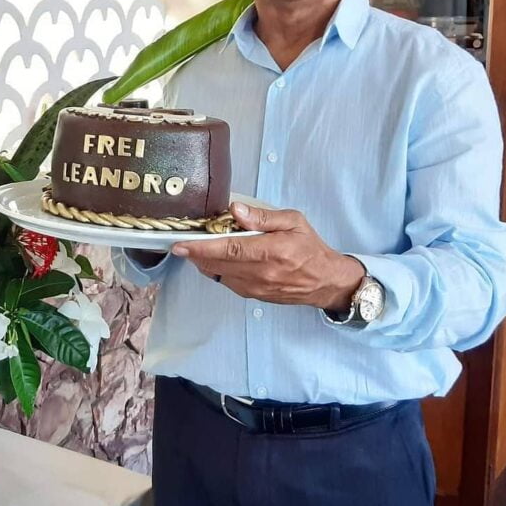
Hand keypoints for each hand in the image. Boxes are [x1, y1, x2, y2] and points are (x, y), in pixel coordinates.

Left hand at [171, 202, 364, 309]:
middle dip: (195, 254)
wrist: (326, 281)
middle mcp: (261, 273)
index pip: (229, 249)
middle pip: (218, 263)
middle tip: (179, 243)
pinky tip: (214, 258)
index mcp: (271, 252)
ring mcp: (256, 287)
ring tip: (195, 248)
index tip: (181, 244)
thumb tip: (236, 210)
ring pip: (219, 274)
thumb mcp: (293, 221)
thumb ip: (263, 217)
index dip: (202, 247)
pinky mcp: (254, 295)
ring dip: (204, 262)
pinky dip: (216, 270)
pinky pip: (227, 282)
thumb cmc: (310, 248)